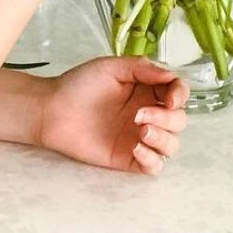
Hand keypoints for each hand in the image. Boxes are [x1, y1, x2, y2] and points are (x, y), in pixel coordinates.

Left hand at [37, 56, 189, 175]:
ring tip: (140, 131)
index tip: (170, 99)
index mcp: (146, 90)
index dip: (181, 95)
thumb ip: (142, 68)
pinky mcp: (129, 158)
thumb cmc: (78, 86)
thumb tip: (171, 74)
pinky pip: (155, 165)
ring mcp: (139, 137)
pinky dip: (152, 159)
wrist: (52, 110)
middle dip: (167, 118)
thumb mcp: (111, 67)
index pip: (178, 93)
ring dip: (163, 138)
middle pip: (179, 121)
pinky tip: (135, 147)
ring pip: (171, 145)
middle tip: (139, 115)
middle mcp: (148, 114)